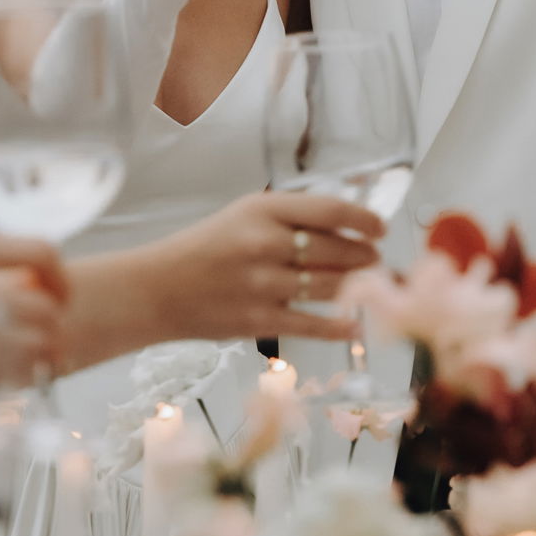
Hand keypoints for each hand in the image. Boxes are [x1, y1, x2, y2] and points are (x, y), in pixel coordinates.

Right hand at [90, 191, 385, 351]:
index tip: (379, 228)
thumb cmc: (204, 250)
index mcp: (263, 210)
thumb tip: (346, 228)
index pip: (331, 211)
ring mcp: (264, 284)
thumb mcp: (243, 215)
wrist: (157, 289)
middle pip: (338, 249)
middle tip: (375, 260)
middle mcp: (265, 243)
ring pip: (331, 285)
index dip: (364, 220)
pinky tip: (356, 324)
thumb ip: (289, 217)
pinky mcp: (260, 320)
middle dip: (366, 257)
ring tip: (367, 285)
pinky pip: (313, 323)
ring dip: (358, 286)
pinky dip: (340, 326)